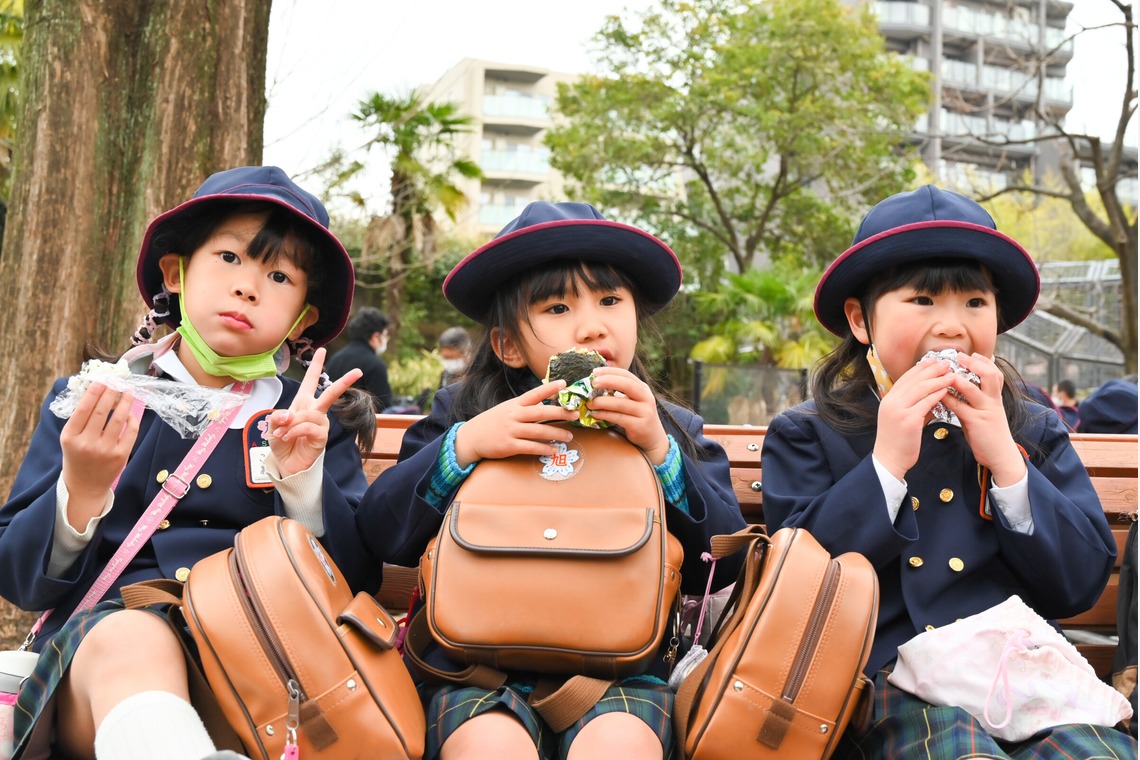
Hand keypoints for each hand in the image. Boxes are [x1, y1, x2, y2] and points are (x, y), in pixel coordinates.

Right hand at [59, 382, 140, 529]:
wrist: (84, 486)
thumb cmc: (77, 456)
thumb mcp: (70, 438)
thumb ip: (80, 418)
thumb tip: (97, 391)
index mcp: (70, 436)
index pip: (84, 408)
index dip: (94, 392)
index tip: (103, 380)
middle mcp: (87, 443)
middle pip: (102, 411)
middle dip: (111, 393)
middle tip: (118, 382)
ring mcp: (105, 450)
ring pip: (118, 419)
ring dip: (125, 402)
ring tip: (128, 392)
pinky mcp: (120, 456)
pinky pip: (130, 431)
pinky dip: (132, 419)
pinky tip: (131, 412)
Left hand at [267, 347, 360, 476]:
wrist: (286, 464)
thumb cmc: (282, 442)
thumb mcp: (273, 427)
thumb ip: (278, 417)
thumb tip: (290, 414)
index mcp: (303, 402)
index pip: (311, 381)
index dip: (316, 365)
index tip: (322, 350)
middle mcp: (314, 410)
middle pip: (331, 393)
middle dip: (344, 381)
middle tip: (358, 371)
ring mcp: (320, 423)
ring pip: (311, 414)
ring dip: (293, 423)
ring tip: (283, 434)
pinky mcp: (321, 436)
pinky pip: (310, 427)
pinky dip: (295, 431)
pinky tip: (288, 437)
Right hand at [454, 380, 578, 466]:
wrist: (471, 437)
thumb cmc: (493, 422)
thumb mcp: (507, 409)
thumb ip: (524, 407)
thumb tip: (544, 404)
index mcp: (515, 404)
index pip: (535, 394)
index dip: (549, 388)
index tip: (564, 383)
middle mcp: (514, 415)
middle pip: (541, 412)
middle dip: (560, 413)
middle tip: (576, 414)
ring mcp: (511, 430)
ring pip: (539, 431)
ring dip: (556, 434)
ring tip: (569, 436)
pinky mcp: (509, 445)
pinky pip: (530, 447)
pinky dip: (544, 448)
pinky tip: (554, 450)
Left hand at [587, 367, 669, 464]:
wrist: (653, 437)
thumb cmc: (637, 416)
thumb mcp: (632, 401)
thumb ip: (619, 393)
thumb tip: (596, 385)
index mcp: (643, 388)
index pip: (626, 375)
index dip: (610, 372)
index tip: (594, 373)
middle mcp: (646, 398)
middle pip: (627, 385)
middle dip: (608, 381)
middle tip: (593, 383)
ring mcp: (644, 412)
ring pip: (620, 403)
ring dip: (602, 402)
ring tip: (589, 403)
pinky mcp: (639, 426)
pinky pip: (618, 418)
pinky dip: (604, 415)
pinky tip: (595, 414)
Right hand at [872, 358, 953, 480]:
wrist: (889, 459)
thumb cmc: (897, 441)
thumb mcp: (901, 418)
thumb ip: (914, 405)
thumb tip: (932, 396)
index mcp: (888, 400)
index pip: (905, 378)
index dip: (920, 368)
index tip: (933, 360)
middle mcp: (891, 402)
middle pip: (914, 380)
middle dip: (931, 369)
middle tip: (946, 362)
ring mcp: (899, 410)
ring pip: (920, 389)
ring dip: (937, 379)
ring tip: (951, 374)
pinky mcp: (909, 420)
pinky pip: (925, 403)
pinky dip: (937, 394)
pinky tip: (947, 389)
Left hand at [941, 353, 1025, 485]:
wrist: (1001, 455)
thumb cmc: (988, 433)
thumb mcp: (986, 412)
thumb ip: (975, 399)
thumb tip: (960, 386)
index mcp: (995, 397)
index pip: (995, 372)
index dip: (984, 361)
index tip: (972, 353)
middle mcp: (993, 401)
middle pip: (990, 374)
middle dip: (974, 363)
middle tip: (959, 356)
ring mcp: (985, 411)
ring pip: (974, 389)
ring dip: (959, 378)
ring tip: (946, 372)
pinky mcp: (976, 423)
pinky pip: (960, 407)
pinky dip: (948, 399)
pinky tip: (938, 394)